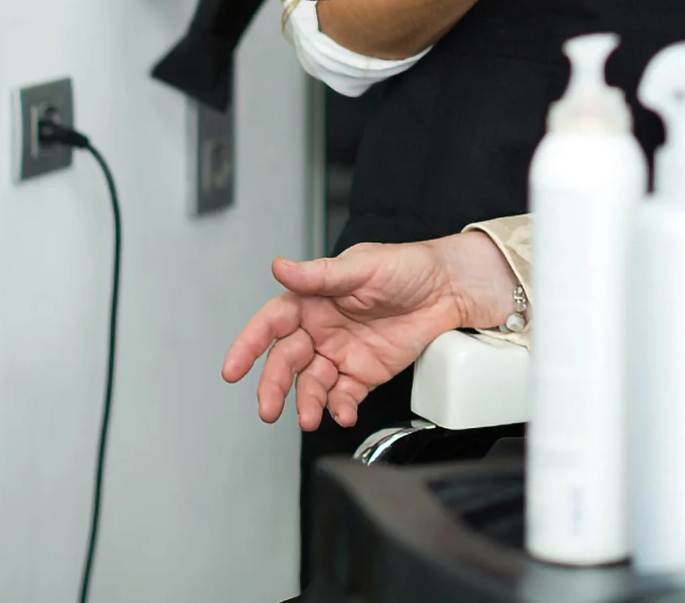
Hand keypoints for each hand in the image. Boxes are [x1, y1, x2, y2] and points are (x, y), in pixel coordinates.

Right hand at [220, 233, 517, 430]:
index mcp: (315, 298)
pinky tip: (342, 413)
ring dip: (305, 403)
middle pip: (286, 361)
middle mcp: (322, 328)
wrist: (451, 288)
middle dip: (273, 385)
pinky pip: (343, 396)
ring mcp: (342, 353)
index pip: (273, 322)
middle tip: (267, 408)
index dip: (249, 343)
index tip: (233, 368)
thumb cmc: (408, 266)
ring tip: (308, 418)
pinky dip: (338, 408)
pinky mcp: (364, 373)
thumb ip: (320, 275)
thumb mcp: (363, 265)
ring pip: (311, 384)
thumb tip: (279, 266)